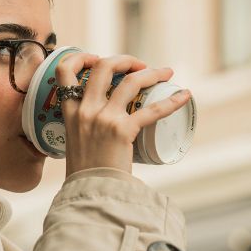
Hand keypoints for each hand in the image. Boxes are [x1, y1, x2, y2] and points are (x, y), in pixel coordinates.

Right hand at [53, 53, 191, 175]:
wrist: (90, 194)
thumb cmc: (85, 174)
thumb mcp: (76, 143)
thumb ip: (85, 130)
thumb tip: (104, 128)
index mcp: (71, 112)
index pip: (65, 70)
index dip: (82, 57)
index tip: (97, 58)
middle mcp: (86, 110)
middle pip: (105, 66)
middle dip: (126, 60)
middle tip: (140, 66)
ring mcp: (104, 119)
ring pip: (131, 81)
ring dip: (151, 72)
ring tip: (165, 73)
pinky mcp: (122, 131)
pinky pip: (153, 110)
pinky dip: (172, 101)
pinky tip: (184, 96)